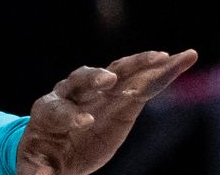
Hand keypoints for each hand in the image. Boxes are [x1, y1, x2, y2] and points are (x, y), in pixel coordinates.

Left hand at [17, 49, 198, 174]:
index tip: (84, 122)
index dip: (71, 115)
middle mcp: (72, 94)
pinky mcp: (123, 99)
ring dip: (139, 64)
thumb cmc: (43, 157)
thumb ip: (40, 171)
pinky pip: (143, 84)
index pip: (59, 109)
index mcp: (47, 111)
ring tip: (164, 57)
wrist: (56, 149)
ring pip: (117, 73)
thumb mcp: (36, 166)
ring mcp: (99, 93)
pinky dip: (162, 73)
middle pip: (82, 79)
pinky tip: (182, 60)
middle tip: (108, 80)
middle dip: (95, 78)